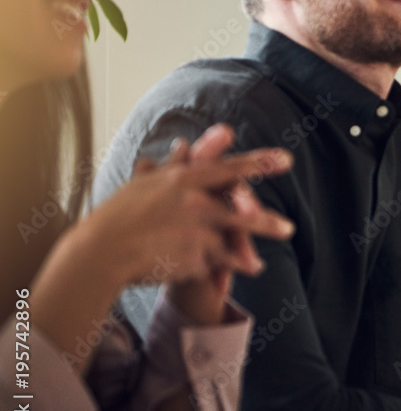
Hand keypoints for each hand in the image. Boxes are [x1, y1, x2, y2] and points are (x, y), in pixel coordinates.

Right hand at [84, 126, 294, 289]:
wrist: (101, 252)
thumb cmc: (120, 214)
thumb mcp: (148, 182)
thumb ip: (180, 163)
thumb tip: (198, 140)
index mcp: (184, 179)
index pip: (230, 169)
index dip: (260, 163)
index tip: (286, 160)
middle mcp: (194, 203)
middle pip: (243, 211)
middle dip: (267, 220)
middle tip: (289, 228)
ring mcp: (195, 232)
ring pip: (236, 240)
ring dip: (253, 250)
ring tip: (265, 260)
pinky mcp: (194, 258)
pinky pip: (219, 262)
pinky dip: (233, 267)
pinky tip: (249, 269)